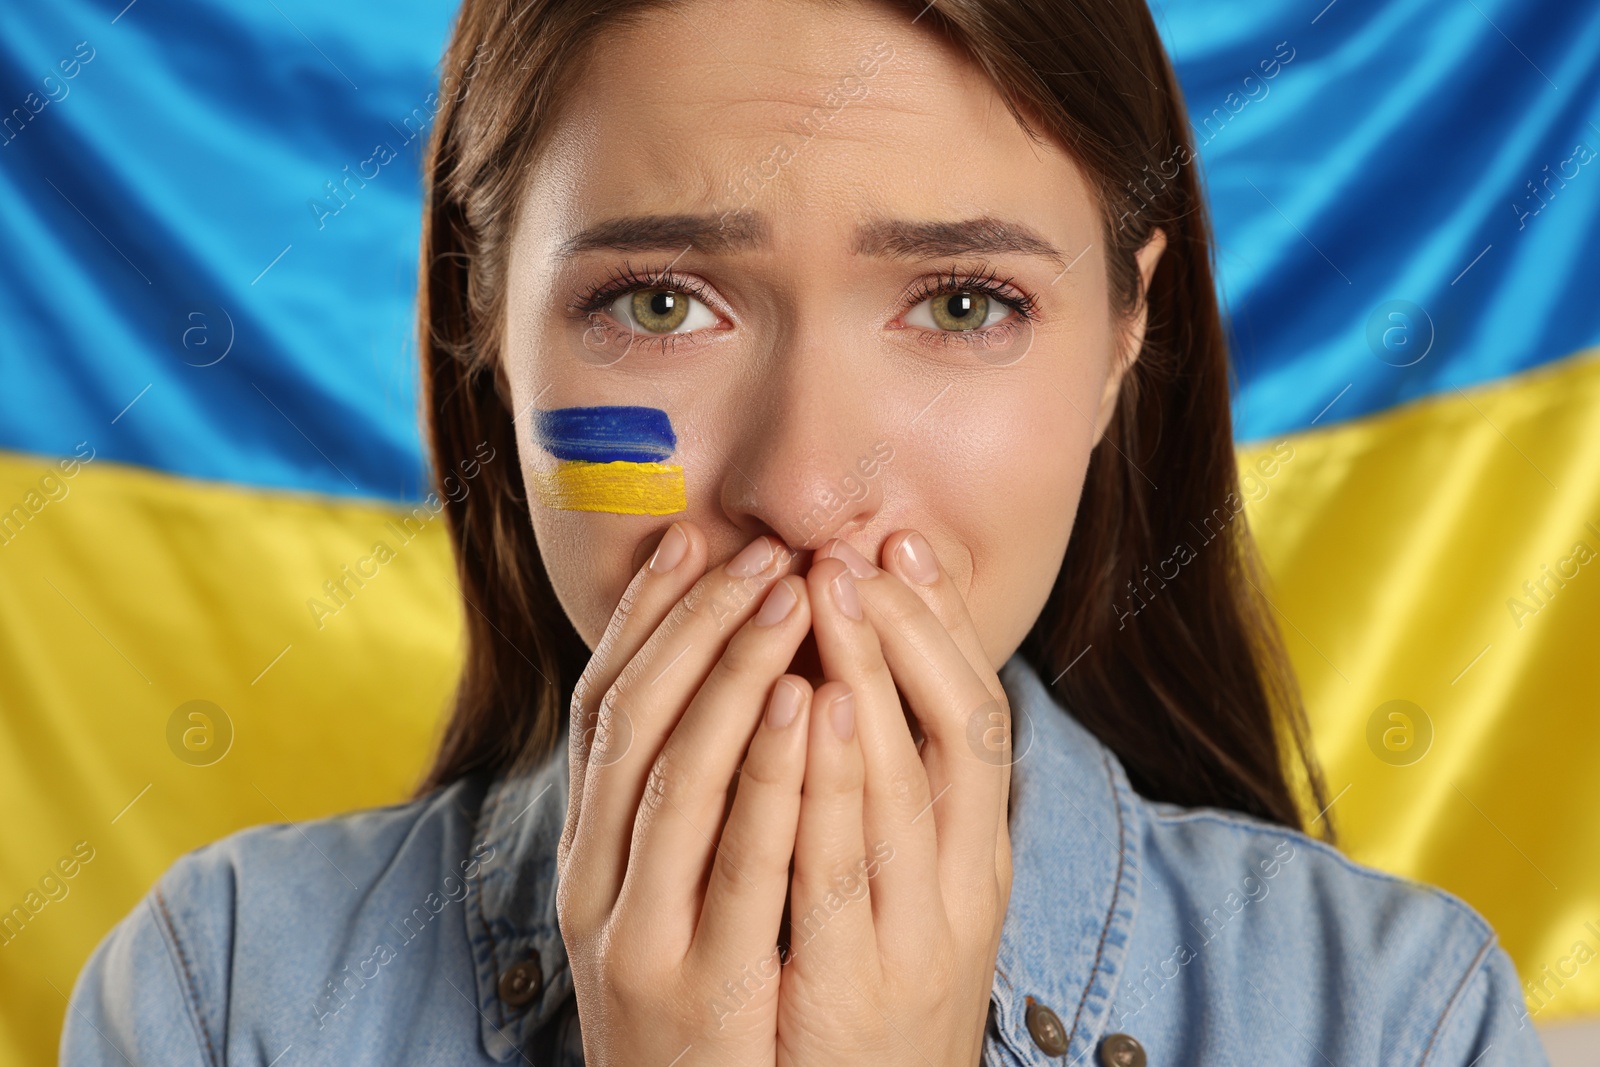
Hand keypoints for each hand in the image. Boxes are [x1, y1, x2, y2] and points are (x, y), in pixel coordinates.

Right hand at [556, 519, 817, 1066]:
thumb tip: (726, 687)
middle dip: (696, 623)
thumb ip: (682, 802)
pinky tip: (810, 703)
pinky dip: (772, 773)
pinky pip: (737, 862)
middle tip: (762, 551)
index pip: (602, 706)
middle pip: (632, 721)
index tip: (691, 539)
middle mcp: (593, 881)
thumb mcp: (663, 897)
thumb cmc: (694, 1001)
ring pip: (676, 775)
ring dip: (733, 673)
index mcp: (586, 850)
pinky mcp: (694, 986)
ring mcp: (634, 934)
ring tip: (788, 594)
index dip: (644, 616)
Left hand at [775, 531, 1013, 1065]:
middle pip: (954, 733)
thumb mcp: (913, 899)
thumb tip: (868, 686)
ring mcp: (913, 941)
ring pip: (903, 788)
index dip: (945, 627)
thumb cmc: (878, 998)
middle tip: (856, 545)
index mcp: (978, 859)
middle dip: (904, 630)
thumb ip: (900, 802)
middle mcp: (963, 890)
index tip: (905, 544)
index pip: (980, 718)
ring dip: (870, 678)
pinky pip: (836, 870)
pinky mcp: (852, 992)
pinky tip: (808, 708)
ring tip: (834, 590)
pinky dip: (826, 783)